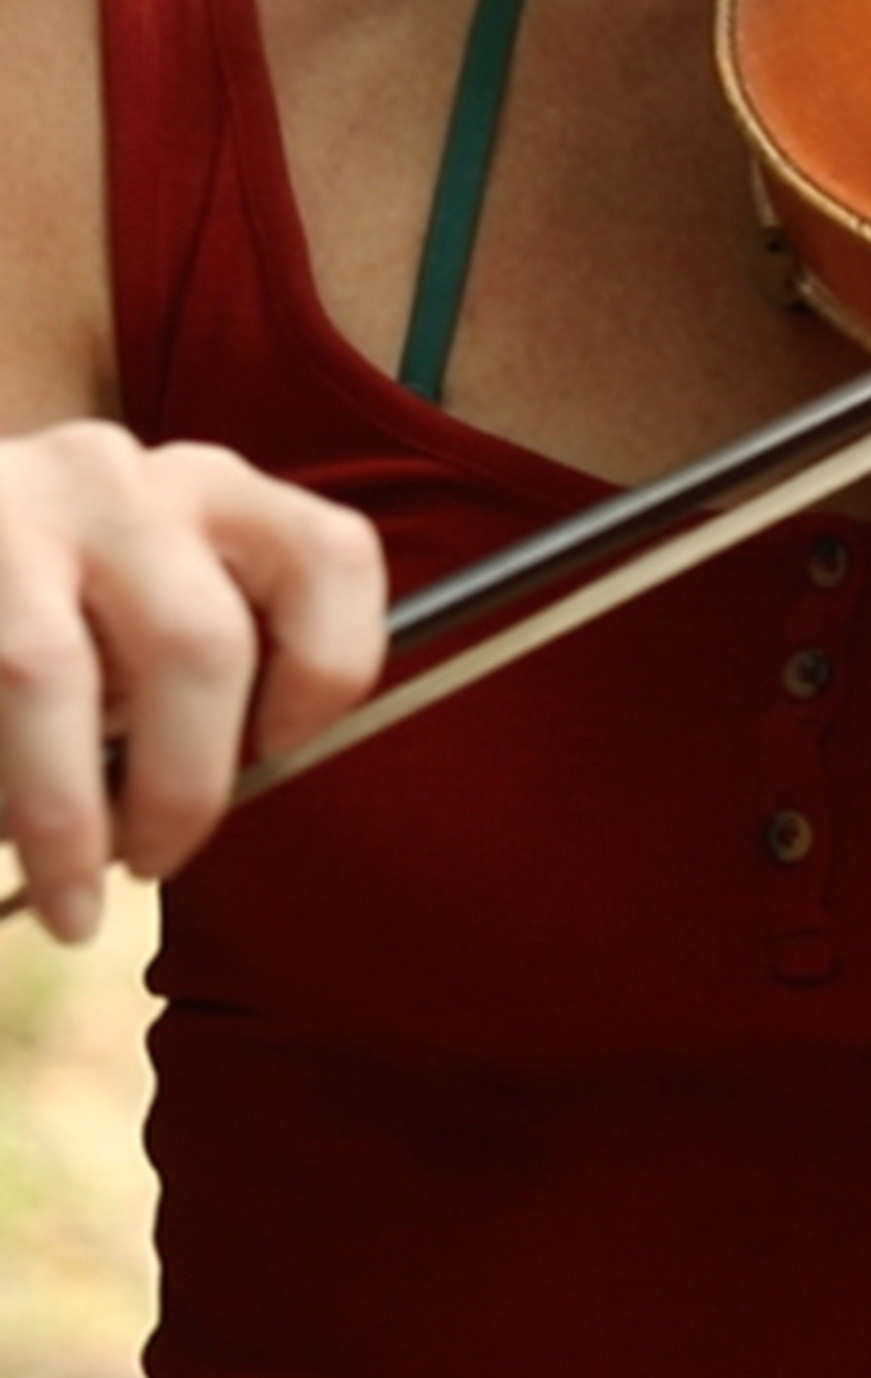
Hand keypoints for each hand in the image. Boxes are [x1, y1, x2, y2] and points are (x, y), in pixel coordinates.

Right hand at [0, 422, 384, 942]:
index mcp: (219, 491)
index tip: (278, 751)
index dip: (327, 670)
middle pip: (198, 641)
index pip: (332, 555)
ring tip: (68, 893)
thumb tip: (212, 795)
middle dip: (183, 785)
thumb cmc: (61, 591)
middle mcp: (129, 484)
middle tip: (158, 859)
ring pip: (49, 673)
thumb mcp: (154, 591)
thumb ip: (202, 663)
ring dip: (62, 811)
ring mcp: (18, 513)